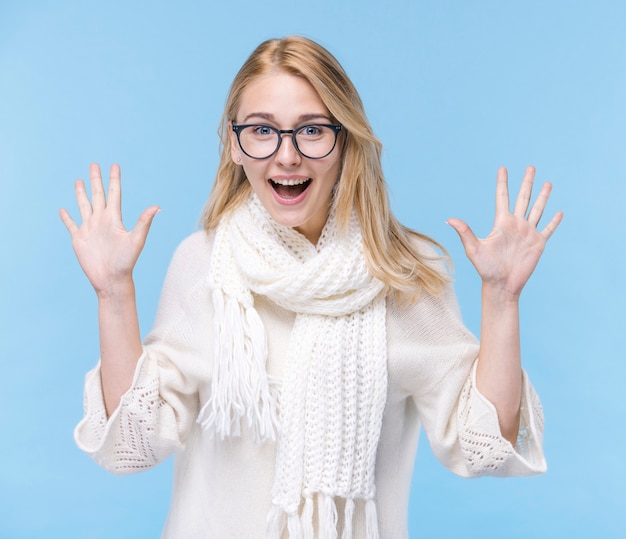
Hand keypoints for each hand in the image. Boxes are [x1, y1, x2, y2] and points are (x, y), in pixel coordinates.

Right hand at [59, 163, 159, 296]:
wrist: (112, 279)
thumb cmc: (126, 261)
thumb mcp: (136, 240)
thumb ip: (144, 222)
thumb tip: (157, 207)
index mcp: (114, 219)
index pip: (114, 194)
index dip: (114, 180)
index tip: (114, 165)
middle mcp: (101, 221)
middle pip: (97, 195)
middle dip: (96, 180)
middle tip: (94, 164)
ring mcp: (90, 229)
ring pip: (84, 206)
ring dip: (81, 194)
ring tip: (79, 180)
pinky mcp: (79, 239)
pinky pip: (71, 225)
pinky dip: (67, 217)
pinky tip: (63, 210)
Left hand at [447, 166, 562, 300]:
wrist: (501, 285)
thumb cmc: (485, 269)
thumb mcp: (474, 249)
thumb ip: (465, 232)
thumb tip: (449, 219)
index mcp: (502, 223)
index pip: (502, 197)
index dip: (503, 183)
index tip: (503, 168)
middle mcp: (516, 225)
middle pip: (523, 198)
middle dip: (527, 183)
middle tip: (530, 167)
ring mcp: (528, 233)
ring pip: (537, 210)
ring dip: (543, 197)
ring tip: (547, 183)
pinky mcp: (538, 244)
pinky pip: (548, 229)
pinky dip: (554, 221)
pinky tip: (559, 212)